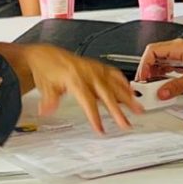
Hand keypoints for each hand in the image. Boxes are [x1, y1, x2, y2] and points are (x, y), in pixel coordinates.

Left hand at [21, 44, 141, 133]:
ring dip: (128, 97)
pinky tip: (130, 90)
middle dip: (118, 110)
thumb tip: (46, 111)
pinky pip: (114, 73)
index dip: (95, 117)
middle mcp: (88, 73)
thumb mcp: (44, 86)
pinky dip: (124, 82)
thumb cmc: (46, 70)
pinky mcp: (97, 66)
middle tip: (126, 123)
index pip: (88, 102)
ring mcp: (95, 69)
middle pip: (106, 94)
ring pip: (115, 83)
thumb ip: (49, 100)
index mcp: (75, 79)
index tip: (100, 129)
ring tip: (137, 108)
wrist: (46, 55)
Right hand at [137, 39, 182, 99]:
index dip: (144, 65)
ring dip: (154, 74)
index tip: (143, 78)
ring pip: (159, 61)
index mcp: (180, 47)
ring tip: (154, 88)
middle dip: (147, 71)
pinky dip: (163, 75)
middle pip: (153, 56)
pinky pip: (167, 66)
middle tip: (146, 86)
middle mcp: (178, 48)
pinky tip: (164, 84)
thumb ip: (178, 86)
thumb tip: (162, 92)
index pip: (152, 51)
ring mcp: (180, 54)